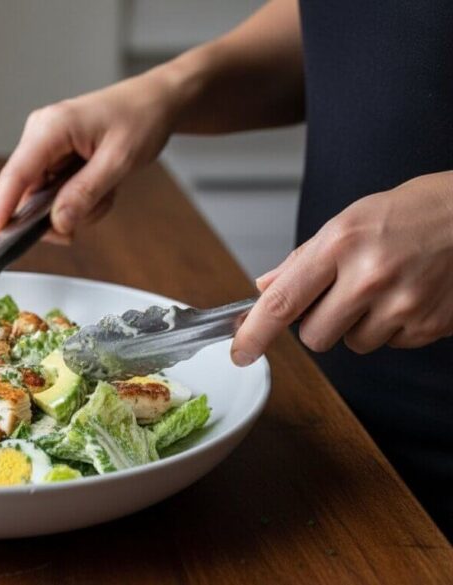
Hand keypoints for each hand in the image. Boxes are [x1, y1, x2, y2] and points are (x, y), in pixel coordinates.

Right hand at [0, 73, 181, 241]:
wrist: (157, 101)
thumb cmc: (141, 118)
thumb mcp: (119, 161)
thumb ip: (86, 194)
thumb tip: (57, 223)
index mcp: (50, 128)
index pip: (14, 176)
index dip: (0, 211)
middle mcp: (40, 135)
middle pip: (27, 193)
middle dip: (54, 215)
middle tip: (81, 224)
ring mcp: (46, 146)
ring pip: (43, 197)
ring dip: (74, 207)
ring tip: (105, 192)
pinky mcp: (55, 155)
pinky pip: (56, 191)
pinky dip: (79, 199)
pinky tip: (102, 187)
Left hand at [231, 171, 452, 365]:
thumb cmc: (411, 214)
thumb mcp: (349, 221)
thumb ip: (303, 260)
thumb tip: (265, 288)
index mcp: (340, 244)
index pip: (282, 303)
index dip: (255, 334)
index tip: (241, 352)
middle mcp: (369, 276)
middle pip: (314, 337)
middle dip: (319, 324)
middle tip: (343, 293)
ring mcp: (403, 304)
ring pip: (353, 344)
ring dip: (360, 325)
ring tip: (385, 288)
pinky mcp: (430, 325)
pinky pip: (391, 344)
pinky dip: (394, 326)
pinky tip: (410, 294)